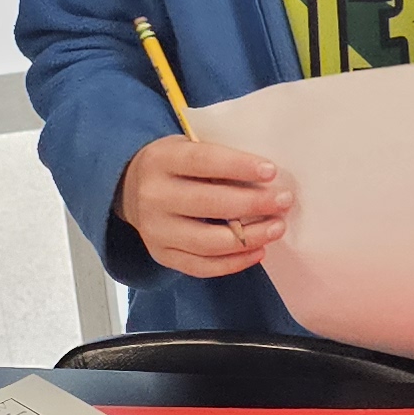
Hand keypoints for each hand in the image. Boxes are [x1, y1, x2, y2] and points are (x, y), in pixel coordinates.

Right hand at [115, 136, 291, 279]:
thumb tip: (268, 178)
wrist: (129, 188)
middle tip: (284, 201)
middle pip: (209, 204)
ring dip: (250, 237)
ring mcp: (155, 231)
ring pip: (208, 242)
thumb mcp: (187, 147)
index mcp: (161, 160)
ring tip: (277, 228)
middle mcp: (153, 196)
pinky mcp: (161, 255)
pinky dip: (234, 262)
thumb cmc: (175, 165)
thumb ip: (217, 159)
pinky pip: (202, 266)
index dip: (239, 167)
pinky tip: (258, 251)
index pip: (203, 162)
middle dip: (253, 204)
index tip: (271, 171)